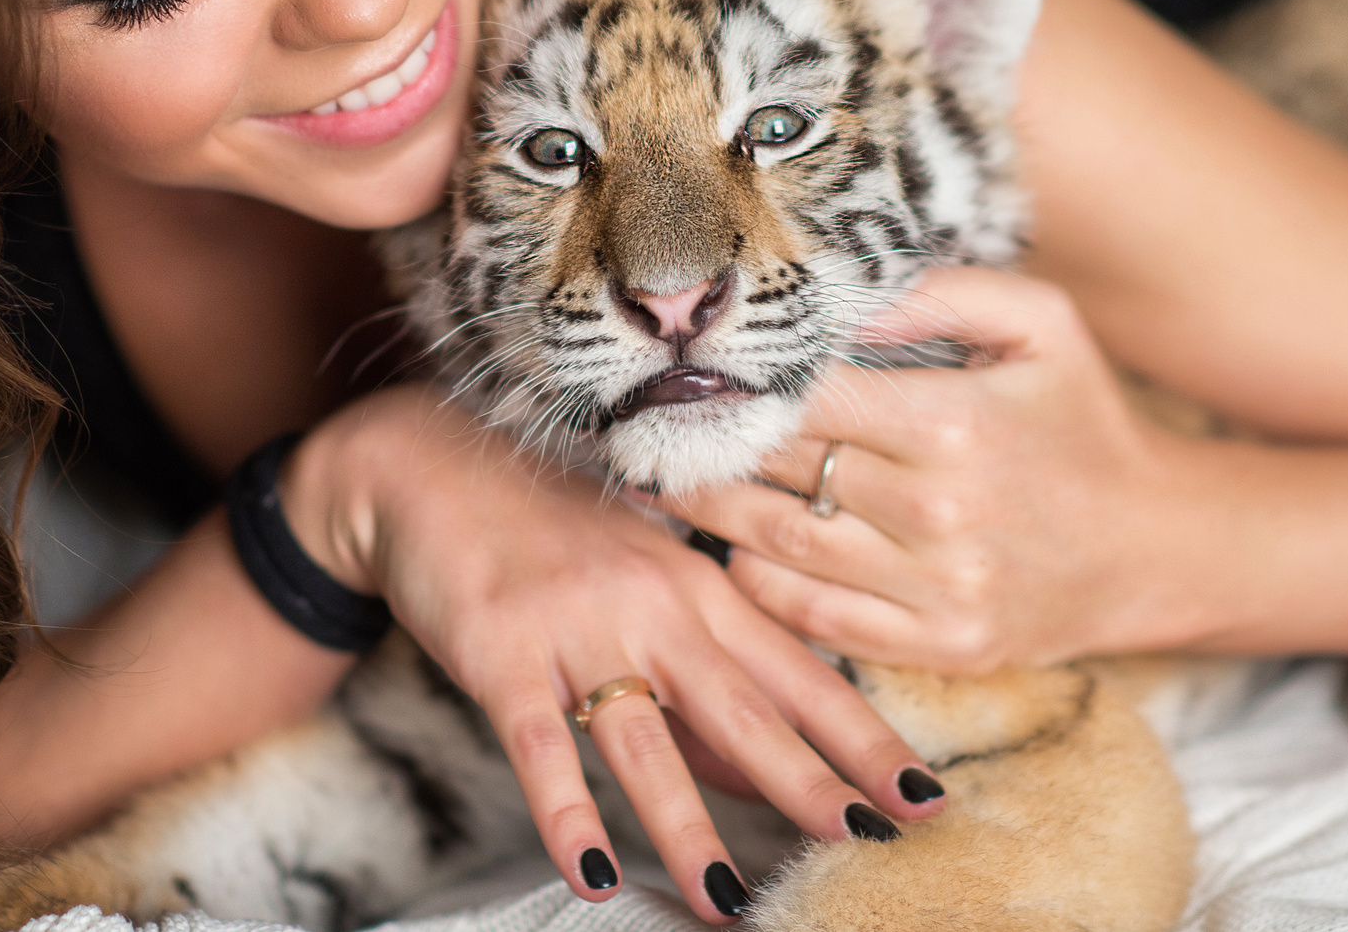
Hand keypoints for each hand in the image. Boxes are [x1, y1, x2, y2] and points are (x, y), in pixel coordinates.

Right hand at [282, 385, 941, 922]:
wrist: (425, 460)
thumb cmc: (545, 529)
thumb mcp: (639, 582)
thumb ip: (702, 674)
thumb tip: (767, 772)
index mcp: (696, 583)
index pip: (798, 673)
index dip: (863, 739)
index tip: (922, 799)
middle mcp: (649, 602)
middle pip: (743, 707)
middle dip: (809, 779)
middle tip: (866, 840)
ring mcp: (575, 627)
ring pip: (646, 740)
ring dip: (691, 826)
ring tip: (731, 904)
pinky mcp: (501, 653)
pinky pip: (538, 747)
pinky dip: (565, 813)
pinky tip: (590, 872)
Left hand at [661, 267, 1188, 673]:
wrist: (1157, 547)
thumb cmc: (1083, 420)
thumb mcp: (1039, 323)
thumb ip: (938, 292)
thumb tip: (837, 295)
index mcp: (954, 423)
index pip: (809, 397)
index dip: (739, 382)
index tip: (689, 367)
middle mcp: (939, 511)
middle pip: (780, 471)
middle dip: (704, 445)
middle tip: (642, 423)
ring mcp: (937, 588)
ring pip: (778, 545)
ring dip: (705, 515)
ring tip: (655, 481)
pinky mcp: (937, 645)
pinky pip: (813, 615)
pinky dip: (755, 583)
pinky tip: (724, 548)